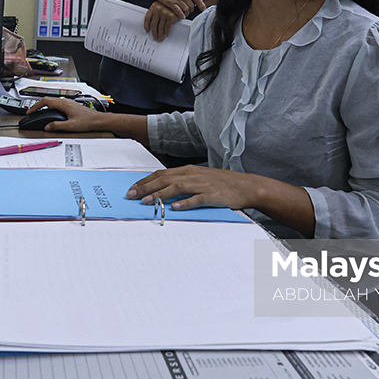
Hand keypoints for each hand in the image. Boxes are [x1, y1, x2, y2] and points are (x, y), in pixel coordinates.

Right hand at [24, 97, 108, 131]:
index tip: (30, 111)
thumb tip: (47, 127)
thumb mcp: (70, 126)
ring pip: (53, 101)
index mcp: (64, 104)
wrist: (98, 120)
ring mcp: (69, 103)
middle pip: (48, 100)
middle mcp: (66, 101)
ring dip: (45, 106)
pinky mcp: (71, 106)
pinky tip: (52, 113)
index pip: (45, 101)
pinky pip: (58, 104)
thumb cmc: (87, 121)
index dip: (36, 106)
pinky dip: (51, 107)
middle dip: (38, 105)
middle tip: (33, 112)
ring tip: (40, 112)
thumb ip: (57, 126)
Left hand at [125, 165, 258, 211]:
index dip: (145, 181)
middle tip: (132, 196)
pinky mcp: (213, 195)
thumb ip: (181, 182)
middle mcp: (193, 175)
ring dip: (161, 194)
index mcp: (188, 170)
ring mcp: (203, 185)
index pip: (161, 174)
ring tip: (148, 202)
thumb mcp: (199, 178)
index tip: (132, 189)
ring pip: (177, 187)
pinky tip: (175, 208)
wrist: (246, 186)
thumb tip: (162, 190)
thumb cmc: (222, 184)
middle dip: (146, 188)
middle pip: (165, 179)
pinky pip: (197, 199)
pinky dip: (185, 203)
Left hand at [143, 1, 179, 41]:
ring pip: (161, 27)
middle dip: (154, 33)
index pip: (147, 18)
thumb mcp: (159, 5)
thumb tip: (151, 25)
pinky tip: (166, 34)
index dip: (146, 26)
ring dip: (160, 34)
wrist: (178, 0)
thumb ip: (155, 12)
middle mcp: (158, 10)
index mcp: (153, 7)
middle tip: (155, 37)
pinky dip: (166, 32)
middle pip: (154, 24)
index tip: (147, 31)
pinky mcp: (171, 16)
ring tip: (160, 38)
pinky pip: (167, 27)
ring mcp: (164, 13)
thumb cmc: (168, 4)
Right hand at [149, 0, 206, 19]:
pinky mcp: (169, 2)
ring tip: (186, 14)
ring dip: (187, 13)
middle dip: (192, 10)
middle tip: (191, 11)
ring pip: (185, 9)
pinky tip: (181, 16)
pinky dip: (181, 15)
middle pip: (191, 5)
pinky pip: (178, 11)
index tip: (203, 9)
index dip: (201, 5)